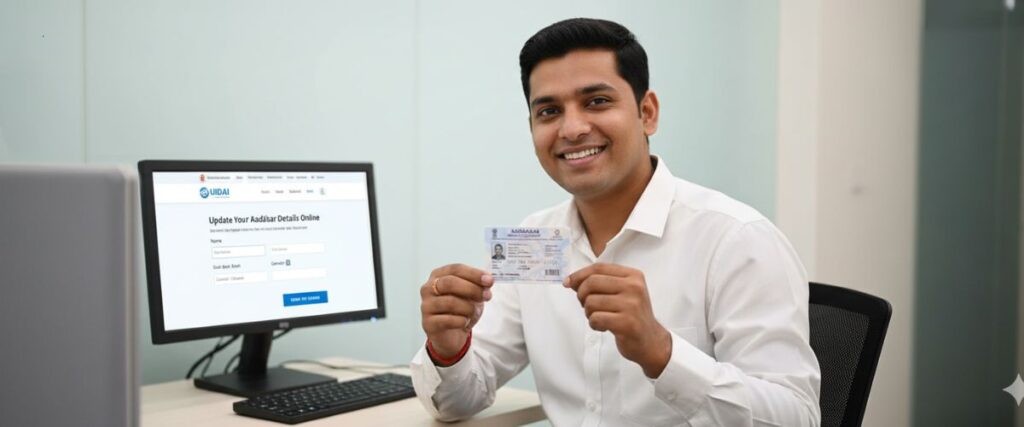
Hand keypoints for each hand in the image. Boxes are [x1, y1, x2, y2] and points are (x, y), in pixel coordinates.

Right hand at [420, 264, 493, 359]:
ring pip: (450, 302)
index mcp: (438, 275)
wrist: (453, 335)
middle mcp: (428, 288)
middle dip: (472, 289)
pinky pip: (448, 320)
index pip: (456, 269)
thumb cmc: (461, 310)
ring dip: (468, 308)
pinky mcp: (428, 323)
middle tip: (486, 296)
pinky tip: (465, 322)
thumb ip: (479, 285)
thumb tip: (488, 280)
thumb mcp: (473, 295)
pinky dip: (462, 321)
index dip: (474, 274)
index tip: (490, 281)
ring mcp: (426, 306)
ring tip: (473, 312)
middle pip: (450, 282)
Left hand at [565, 263, 671, 377]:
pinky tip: (603, 327)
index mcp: (633, 276)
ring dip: (589, 313)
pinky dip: (594, 324)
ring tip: (599, 317)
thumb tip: (571, 281)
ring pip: (591, 302)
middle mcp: (634, 287)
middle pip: (592, 282)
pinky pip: (596, 318)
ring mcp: (632, 305)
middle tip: (586, 305)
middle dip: (582, 295)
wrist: (651, 341)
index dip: (579, 275)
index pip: (599, 268)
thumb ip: (600, 283)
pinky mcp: (627, 323)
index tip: (568, 283)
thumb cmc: (632, 315)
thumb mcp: (623, 292)